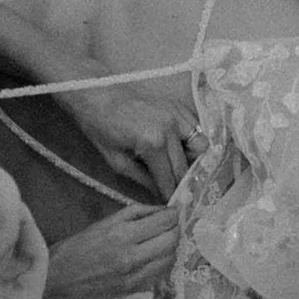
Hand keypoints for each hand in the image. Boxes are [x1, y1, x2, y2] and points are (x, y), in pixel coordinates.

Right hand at [40, 198, 183, 298]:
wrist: (56, 282)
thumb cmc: (74, 250)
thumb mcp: (102, 223)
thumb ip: (134, 214)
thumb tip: (161, 210)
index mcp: (121, 234)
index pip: (164, 221)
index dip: (173, 214)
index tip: (173, 212)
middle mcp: (132, 255)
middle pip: (172, 239)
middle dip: (174, 229)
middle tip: (168, 226)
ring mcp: (135, 275)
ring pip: (170, 258)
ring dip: (170, 247)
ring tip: (160, 242)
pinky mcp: (134, 290)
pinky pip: (161, 274)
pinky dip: (163, 264)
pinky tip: (154, 258)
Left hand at [68, 78, 200, 199]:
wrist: (97, 94)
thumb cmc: (100, 127)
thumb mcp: (117, 161)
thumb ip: (143, 179)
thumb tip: (160, 193)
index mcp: (153, 143)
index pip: (169, 180)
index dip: (170, 196)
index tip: (171, 204)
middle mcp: (171, 128)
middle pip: (185, 167)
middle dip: (181, 183)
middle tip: (176, 192)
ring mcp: (177, 115)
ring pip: (201, 147)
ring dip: (191, 161)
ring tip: (178, 168)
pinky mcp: (179, 107)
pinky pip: (197, 129)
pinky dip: (193, 141)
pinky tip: (179, 148)